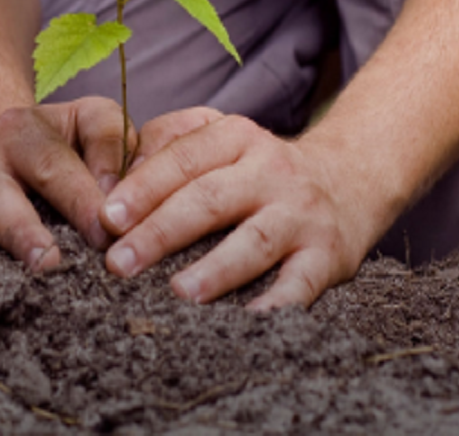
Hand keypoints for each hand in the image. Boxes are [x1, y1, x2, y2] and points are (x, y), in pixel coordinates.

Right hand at [0, 96, 135, 302]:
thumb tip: (116, 200)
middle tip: (50, 266)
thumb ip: (110, 145)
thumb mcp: (91, 121)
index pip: (52, 166)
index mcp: (22, 133)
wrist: (6, 147)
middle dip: (23, 235)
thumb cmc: (66, 143)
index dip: (79, 201)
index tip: (105, 236)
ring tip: (2, 293)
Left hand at [99, 108, 379, 309]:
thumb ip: (169, 143)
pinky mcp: (328, 255)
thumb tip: (117, 178)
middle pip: (210, 199)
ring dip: (216, 269)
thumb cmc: (260, 167)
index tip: (107, 218)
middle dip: (161, 232)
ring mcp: (301, 214)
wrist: (350, 179)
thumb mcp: (222, 136)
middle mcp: (271, 171)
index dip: (143, 188)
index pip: (183, 158)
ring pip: (255, 241)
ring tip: (178, 292)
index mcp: (237, 137)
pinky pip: (301, 283)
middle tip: (119, 263)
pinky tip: (246, 322)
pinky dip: (276, 304)